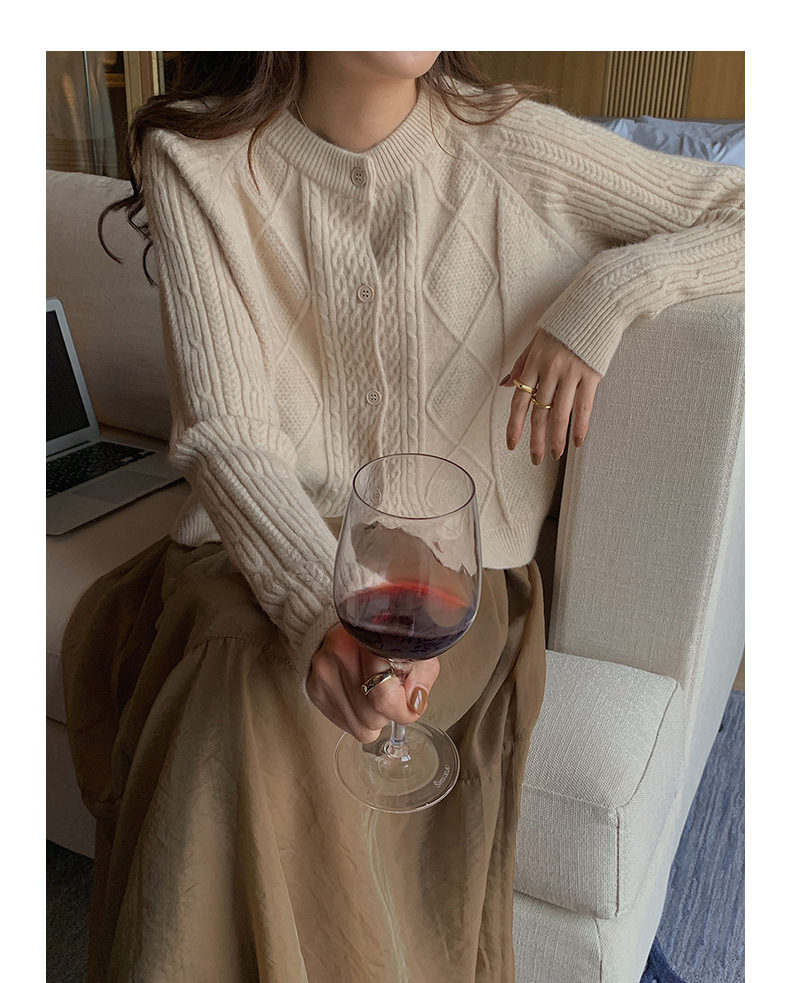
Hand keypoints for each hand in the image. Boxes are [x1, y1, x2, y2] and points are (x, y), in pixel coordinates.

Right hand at [307, 623, 439, 742]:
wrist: (342, 627)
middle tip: (390, 689)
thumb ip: (422, 674)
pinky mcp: (315, 689)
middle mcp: (341, 653)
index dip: (404, 708)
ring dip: (374, 717)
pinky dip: (358, 718)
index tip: (410, 702)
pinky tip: (360, 696)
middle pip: (374, 717)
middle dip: (388, 711)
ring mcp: (323, 673)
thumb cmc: (382, 639)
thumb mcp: (411, 649)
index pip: (385, 697)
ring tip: (374, 692)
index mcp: (369, 640)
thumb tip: (416, 702)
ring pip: (361, 728)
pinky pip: (347, 727)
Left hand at [501, 329, 601, 462]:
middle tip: (535, 459)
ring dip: (557, 438)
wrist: (596, 304)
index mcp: (534, 362)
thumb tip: (505, 385)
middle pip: (539, 412)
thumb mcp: (536, 340)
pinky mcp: (592, 374)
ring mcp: (571, 373)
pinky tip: (577, 441)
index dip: (515, 425)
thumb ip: (521, 364)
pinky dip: (580, 426)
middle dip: (536, 439)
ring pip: (560, 413)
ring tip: (555, 455)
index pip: (519, 400)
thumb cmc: (564, 322)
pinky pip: (584, 406)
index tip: (512, 444)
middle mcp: (550, 370)